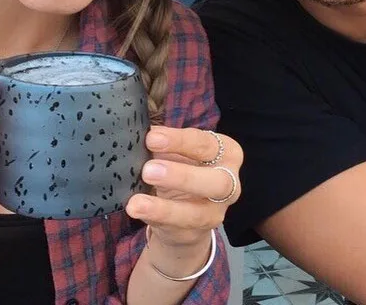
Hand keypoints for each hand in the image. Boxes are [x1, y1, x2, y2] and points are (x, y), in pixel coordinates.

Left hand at [126, 126, 241, 250]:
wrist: (185, 209)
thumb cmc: (181, 166)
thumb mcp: (176, 150)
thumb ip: (163, 141)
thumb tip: (140, 132)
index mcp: (227, 153)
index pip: (205, 144)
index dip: (179, 140)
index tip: (151, 137)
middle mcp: (229, 184)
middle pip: (217, 182)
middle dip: (182, 176)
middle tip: (148, 170)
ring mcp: (215, 213)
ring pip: (197, 214)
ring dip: (164, 208)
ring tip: (136, 203)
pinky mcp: (197, 234)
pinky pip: (178, 229)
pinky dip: (155, 220)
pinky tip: (138, 212)